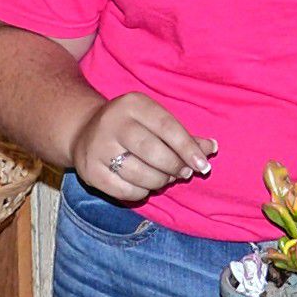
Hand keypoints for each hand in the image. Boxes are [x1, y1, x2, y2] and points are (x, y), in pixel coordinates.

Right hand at [70, 93, 215, 203]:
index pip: (167, 127)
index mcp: (133, 104)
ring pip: (140, 174)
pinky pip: (125, 190)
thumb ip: (183, 136)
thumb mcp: (154, 121)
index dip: (188, 148)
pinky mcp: (90, 171)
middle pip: (153, 152)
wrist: (83, 131)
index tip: (203, 165)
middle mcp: (112, 123)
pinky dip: (141, 192)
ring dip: (160, 181)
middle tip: (184, 173)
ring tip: (164, 178)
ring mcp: (98, 147)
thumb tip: (212, 149)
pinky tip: (144, 184)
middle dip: (174, 167)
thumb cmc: (132, 127)